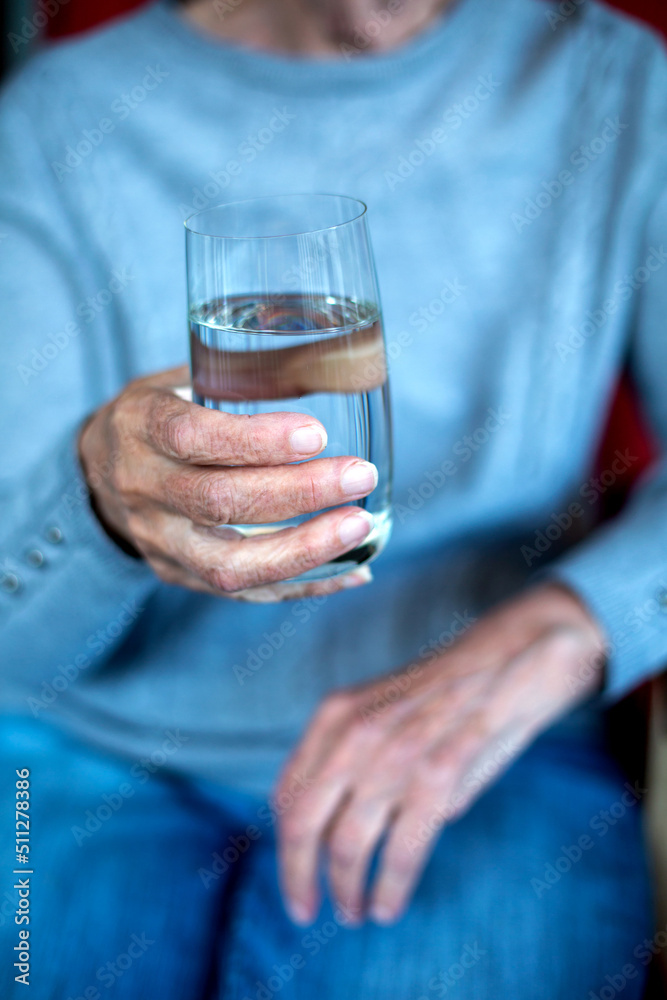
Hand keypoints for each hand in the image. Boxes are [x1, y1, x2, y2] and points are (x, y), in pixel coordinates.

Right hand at [78, 364, 377, 600]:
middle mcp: (142, 488)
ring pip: (228, 564)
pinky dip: (303, 586)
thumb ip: (240, 377)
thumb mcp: (181, 379)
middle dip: (298, 492)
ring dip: (304, 549)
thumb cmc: (161, 415)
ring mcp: (158, 540)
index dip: (253, 440)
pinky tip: (352, 569)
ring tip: (360, 526)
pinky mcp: (178, 574)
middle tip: (359, 474)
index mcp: (139, 426)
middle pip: (218, 501)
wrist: (99, 470)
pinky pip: (243, 593)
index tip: (315, 434)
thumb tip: (330, 369)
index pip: (190, 436)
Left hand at [275, 583, 605, 923]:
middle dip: (299, 878)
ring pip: (348, 844)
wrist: (508, 660)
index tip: (295, 878)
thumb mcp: (379, 715)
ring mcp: (393, 754)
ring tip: (356, 912)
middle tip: (307, 911)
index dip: (286, 846)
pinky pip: (402, 850)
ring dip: (348, 890)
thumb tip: (332, 838)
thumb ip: (350, 767)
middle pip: (305, 825)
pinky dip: (390, 888)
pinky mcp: (437, 774)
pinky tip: (388, 907)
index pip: (288, 794)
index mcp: (333, 716)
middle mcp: (353, 734)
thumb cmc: (444, 697)